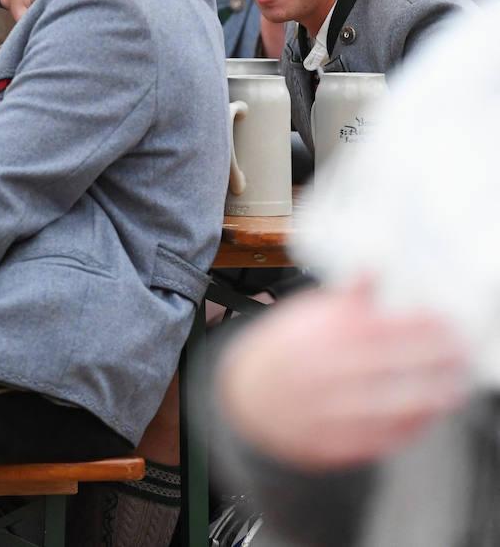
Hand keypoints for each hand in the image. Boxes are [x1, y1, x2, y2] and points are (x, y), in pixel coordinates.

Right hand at [217, 279, 469, 470]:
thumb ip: (347, 297)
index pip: (381, 328)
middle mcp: (323, 372)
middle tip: (462, 351)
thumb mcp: (304, 315)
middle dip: (436, 359)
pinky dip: (410, 426)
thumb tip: (374, 266)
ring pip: (391, 404)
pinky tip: (426, 413)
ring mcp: (327, 410)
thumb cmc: (282, 353)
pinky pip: (380, 436)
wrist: (245, 398)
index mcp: (317, 336)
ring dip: (431, 395)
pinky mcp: (332, 442)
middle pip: (393, 365)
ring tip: (454, 384)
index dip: (421, 326)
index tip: (448, 322)